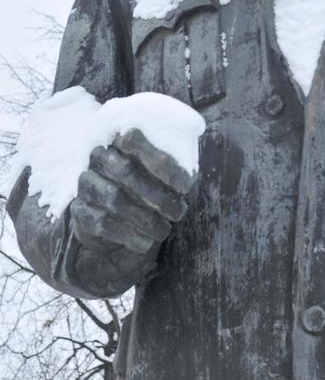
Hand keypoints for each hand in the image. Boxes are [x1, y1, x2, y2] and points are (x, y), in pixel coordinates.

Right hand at [70, 128, 194, 254]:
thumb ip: (175, 165)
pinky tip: (145, 242)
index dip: (162, 163)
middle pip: (126, 171)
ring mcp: (86, 183)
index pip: (133, 139)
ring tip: (164, 231)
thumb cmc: (149, 188)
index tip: (186, 186)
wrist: (116, 220)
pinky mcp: (79, 210)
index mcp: (119, 137)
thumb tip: (190, 175)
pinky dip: (128, 235)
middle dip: (158, 196)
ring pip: (115, 198)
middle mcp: (98, 156)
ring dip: (145, 218)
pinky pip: (102, 222)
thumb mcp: (164, 173)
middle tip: (179, 213)